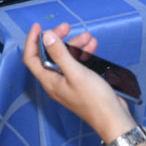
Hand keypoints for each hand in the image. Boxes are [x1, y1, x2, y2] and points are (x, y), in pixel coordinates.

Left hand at [22, 22, 135, 141]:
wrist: (114, 119)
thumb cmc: (95, 100)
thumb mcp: (76, 73)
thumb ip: (60, 54)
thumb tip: (46, 36)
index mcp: (49, 81)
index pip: (32, 58)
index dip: (32, 41)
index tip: (38, 27)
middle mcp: (56, 82)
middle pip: (49, 55)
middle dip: (57, 39)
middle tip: (67, 27)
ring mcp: (68, 82)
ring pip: (66, 58)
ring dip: (74, 45)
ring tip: (87, 37)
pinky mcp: (80, 83)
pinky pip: (77, 64)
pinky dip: (82, 53)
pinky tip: (91, 46)